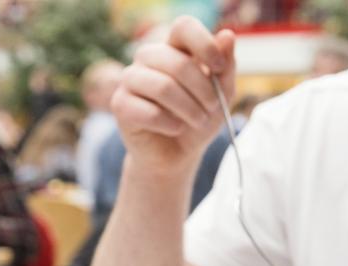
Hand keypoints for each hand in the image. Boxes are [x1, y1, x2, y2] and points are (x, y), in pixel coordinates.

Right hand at [111, 16, 235, 173]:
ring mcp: (130, 80)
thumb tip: (227, 36)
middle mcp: (148, 59)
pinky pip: (148, 111)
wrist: (176, 155)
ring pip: (162, 86)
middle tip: (213, 107)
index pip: (183, 27)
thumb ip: (225, 67)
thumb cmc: (197, 121)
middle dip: (202, 89)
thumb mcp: (221, 95)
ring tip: (198, 120)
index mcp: (173, 48)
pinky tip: (175, 128)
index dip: (204, 44)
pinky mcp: (120, 104)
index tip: (219, 67)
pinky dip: (169, 124)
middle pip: (177, 62)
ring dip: (188, 108)